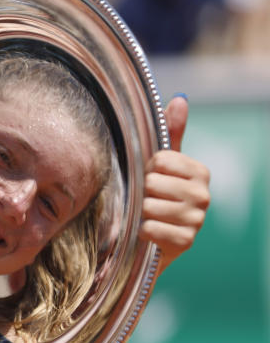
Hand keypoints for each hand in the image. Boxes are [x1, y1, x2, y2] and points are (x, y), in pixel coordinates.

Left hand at [140, 96, 210, 271]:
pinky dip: (141, 232)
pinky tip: (147, 233)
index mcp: (200, 172)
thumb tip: (180, 99)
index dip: (146, 170)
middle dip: (141, 193)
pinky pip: (150, 228)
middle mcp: (204, 195)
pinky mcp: (185, 241)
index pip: (160, 160)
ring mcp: (197, 220)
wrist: (151, 243)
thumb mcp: (161, 166)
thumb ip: (170, 133)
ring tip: (145, 217)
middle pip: (152, 183)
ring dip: (139, 214)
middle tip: (145, 202)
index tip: (150, 180)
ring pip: (148, 206)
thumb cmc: (155, 198)